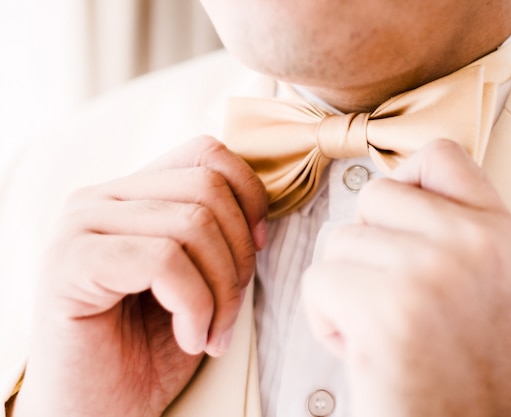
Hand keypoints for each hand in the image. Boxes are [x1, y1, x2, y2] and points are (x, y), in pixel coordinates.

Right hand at [12, 136, 267, 416]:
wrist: (100, 410)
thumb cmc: (150, 347)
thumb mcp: (198, 278)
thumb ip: (215, 234)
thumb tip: (261, 215)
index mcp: (131, 193)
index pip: (206, 153)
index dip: (249, 196)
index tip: (259, 247)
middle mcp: (101, 198)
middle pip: (208, 187)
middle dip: (241, 255)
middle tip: (232, 308)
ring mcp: (80, 226)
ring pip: (192, 223)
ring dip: (221, 290)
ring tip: (212, 331)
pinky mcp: (70, 263)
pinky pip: (164, 261)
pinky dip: (195, 306)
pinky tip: (190, 338)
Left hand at [302, 139, 510, 416]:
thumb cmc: (466, 370)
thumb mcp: (489, 283)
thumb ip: (453, 228)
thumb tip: (392, 187)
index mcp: (500, 234)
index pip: (440, 155)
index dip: (405, 180)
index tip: (397, 219)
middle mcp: (472, 243)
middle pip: (373, 196)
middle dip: (366, 244)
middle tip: (391, 294)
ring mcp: (429, 272)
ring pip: (338, 241)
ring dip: (345, 288)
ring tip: (380, 328)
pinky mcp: (385, 309)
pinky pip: (317, 280)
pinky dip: (325, 318)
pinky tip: (362, 348)